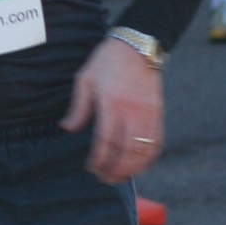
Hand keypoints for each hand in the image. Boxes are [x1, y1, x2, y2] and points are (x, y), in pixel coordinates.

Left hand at [62, 35, 163, 184]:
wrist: (138, 45)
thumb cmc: (107, 61)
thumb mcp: (86, 80)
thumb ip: (78, 108)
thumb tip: (67, 129)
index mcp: (112, 104)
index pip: (106, 141)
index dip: (99, 159)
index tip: (91, 168)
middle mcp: (132, 111)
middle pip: (127, 151)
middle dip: (116, 170)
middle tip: (104, 179)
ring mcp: (148, 113)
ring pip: (144, 150)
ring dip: (132, 168)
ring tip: (120, 177)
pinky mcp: (158, 113)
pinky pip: (157, 141)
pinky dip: (149, 158)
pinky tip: (139, 166)